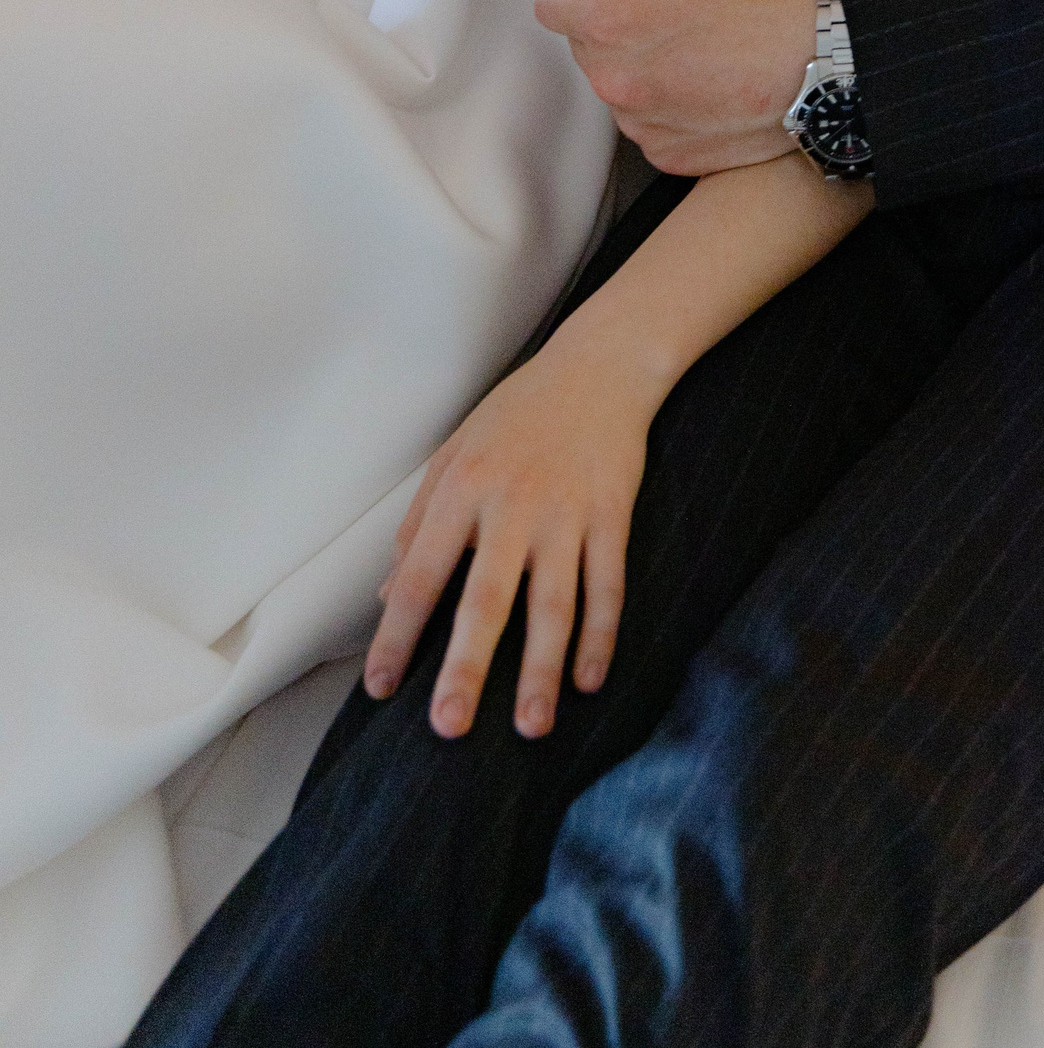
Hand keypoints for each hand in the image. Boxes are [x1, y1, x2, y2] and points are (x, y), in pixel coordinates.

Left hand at [363, 309, 659, 739]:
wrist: (599, 365)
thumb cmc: (518, 411)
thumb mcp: (455, 452)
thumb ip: (420, 522)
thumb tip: (389, 596)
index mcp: (464, 488)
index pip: (420, 575)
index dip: (397, 635)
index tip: (381, 688)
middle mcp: (513, 505)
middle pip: (486, 599)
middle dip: (467, 668)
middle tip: (449, 728)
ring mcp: (568, 512)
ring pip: (555, 604)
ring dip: (542, 669)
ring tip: (531, 727)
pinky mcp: (613, 514)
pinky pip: (608, 585)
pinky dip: (600, 635)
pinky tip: (588, 680)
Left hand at [536, 0, 815, 172]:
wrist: (820, 74)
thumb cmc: (762, 1)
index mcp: (613, 26)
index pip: (550, 4)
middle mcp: (615, 83)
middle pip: (581, 43)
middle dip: (612, 22)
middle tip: (672, 9)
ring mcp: (639, 124)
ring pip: (612, 82)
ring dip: (636, 63)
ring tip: (694, 45)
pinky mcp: (664, 153)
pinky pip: (643, 119)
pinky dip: (663, 101)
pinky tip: (706, 81)